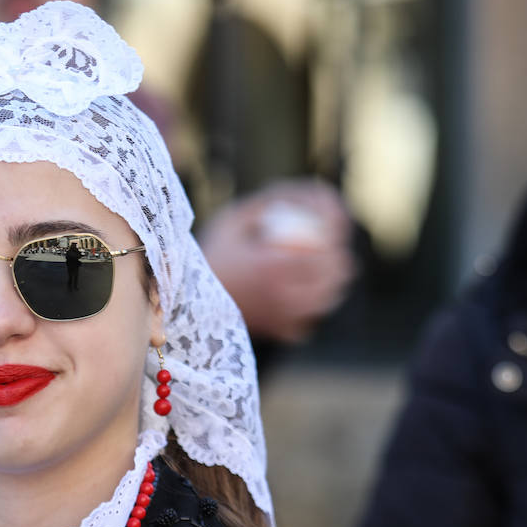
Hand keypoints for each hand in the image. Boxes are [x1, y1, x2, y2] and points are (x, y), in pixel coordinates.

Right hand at [199, 179, 356, 344]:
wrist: (186, 302)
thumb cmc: (209, 256)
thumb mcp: (232, 220)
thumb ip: (266, 203)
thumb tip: (300, 193)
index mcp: (274, 268)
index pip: (328, 249)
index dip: (337, 231)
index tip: (331, 219)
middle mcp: (285, 297)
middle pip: (338, 275)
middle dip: (340, 255)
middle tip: (330, 242)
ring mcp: (285, 319)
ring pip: (329, 298)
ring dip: (331, 279)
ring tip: (323, 265)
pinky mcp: (282, 332)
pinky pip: (311, 318)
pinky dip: (313, 303)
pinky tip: (304, 291)